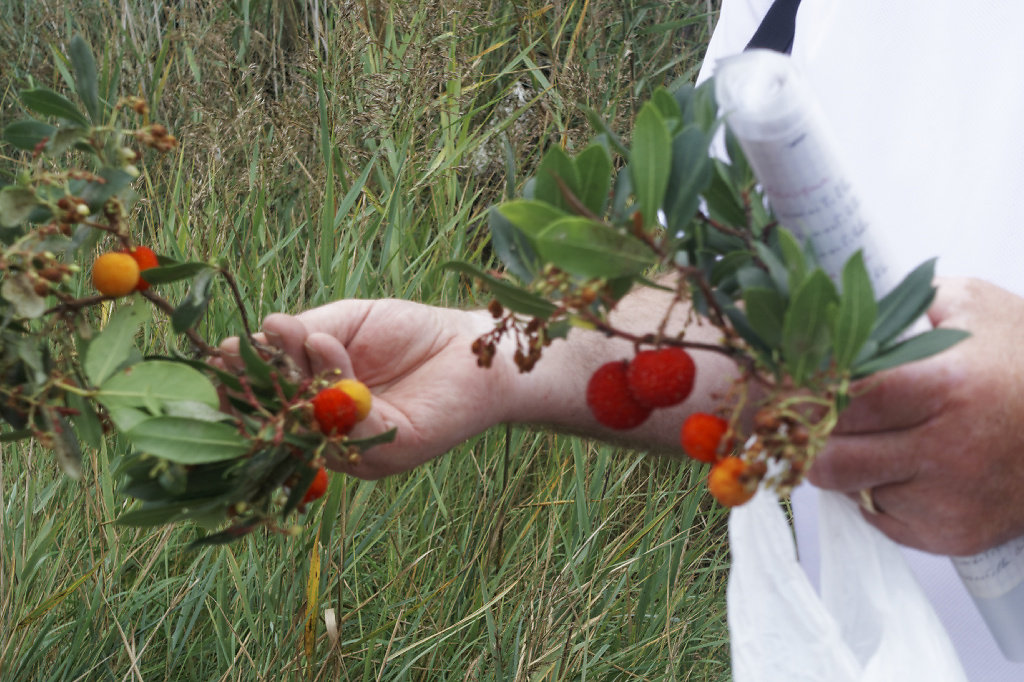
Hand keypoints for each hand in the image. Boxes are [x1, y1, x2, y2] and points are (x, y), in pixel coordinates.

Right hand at [220, 299, 511, 478]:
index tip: (216, 352)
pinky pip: (346, 427)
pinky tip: (325, 345)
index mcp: (316, 405)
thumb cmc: (411, 333)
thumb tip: (256, 333)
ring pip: (307, 424)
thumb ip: (303, 337)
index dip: (241, 381)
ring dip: (290, 377)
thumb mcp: (346, 324)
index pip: (269, 402)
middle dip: (252, 386)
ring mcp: (356, 449)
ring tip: (285, 334)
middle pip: (278, 421)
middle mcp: (331, 434)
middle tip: (230, 354)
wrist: (473, 347)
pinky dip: (330, 382)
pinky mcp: (386, 452)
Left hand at [808, 277, 1023, 555]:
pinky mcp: (953, 535)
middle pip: (834, 459)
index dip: (810, 398)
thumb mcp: (971, 305)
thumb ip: (899, 305)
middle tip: (816, 421)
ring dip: (850, 467)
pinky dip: (879, 495)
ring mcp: (949, 500)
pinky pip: (881, 519)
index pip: (843, 402)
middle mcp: (946, 450)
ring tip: (879, 438)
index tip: (794, 391)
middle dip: (816, 440)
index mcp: (946, 386)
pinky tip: (906, 467)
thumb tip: (830, 313)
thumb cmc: (1023, 361)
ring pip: (853, 490)